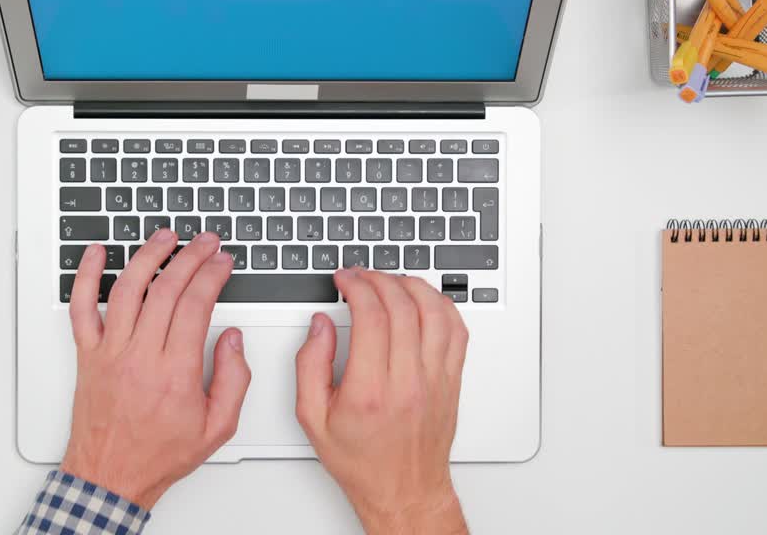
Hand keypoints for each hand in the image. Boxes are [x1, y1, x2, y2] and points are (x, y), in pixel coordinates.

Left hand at [61, 230, 248, 508]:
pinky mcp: (87, 355)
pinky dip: (85, 275)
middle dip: (191, 257)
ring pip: (128, 289)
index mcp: (175, 373)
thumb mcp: (217, 428)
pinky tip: (95, 253)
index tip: (222, 263)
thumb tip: (233, 339)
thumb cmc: (158, 455)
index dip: (213, 275)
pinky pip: (81, 308)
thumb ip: (234, 380)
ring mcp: (110, 352)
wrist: (110, 477)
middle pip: (167, 289)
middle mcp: (140, 357)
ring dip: (148, 256)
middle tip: (205, 243)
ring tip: (166, 237)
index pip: (196, 305)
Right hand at [296, 269, 468, 534]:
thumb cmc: (362, 460)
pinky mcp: (452, 380)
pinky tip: (424, 299)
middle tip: (362, 276)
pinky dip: (441, 305)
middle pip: (402, 306)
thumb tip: (320, 325)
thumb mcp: (313, 418)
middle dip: (378, 279)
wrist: (404, 491)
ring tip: (391, 281)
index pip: (371, 316)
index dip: (356, 286)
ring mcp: (436, 379)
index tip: (344, 280)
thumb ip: (309, 365)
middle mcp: (407, 382)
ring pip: (435, 311)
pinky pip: (457, 330)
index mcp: (370, 390)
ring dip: (411, 285)